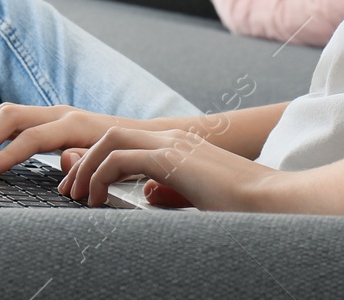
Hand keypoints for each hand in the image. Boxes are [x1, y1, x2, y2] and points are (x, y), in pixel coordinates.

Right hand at [0, 103, 164, 176]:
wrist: (153, 138)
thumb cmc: (136, 155)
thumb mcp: (118, 164)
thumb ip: (91, 161)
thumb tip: (65, 158)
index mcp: (77, 125)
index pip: (31, 138)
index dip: (5, 156)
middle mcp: (64, 115)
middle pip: (11, 116)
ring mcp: (58, 116)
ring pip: (11, 116)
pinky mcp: (55, 122)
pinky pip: (18, 123)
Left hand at [56, 124, 282, 210]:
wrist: (274, 203)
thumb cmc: (244, 206)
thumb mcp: (198, 197)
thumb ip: (171, 191)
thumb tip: (147, 193)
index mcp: (180, 147)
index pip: (127, 142)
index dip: (98, 161)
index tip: (84, 188)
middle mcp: (173, 139)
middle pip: (110, 136)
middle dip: (83, 161)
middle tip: (69, 191)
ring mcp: (172, 145)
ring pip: (109, 142)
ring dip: (86, 168)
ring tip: (78, 197)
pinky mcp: (171, 160)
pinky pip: (119, 158)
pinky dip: (100, 177)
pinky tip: (97, 201)